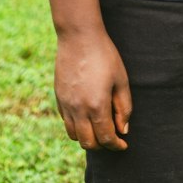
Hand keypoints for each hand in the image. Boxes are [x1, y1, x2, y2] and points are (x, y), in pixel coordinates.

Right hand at [54, 26, 132, 149]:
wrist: (79, 37)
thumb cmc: (104, 55)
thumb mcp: (121, 80)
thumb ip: (124, 107)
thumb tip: (123, 129)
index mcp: (97, 106)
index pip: (106, 138)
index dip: (116, 145)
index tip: (123, 145)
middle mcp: (79, 109)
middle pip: (88, 143)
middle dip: (102, 145)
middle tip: (112, 139)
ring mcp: (66, 104)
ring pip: (74, 135)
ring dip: (87, 138)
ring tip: (99, 129)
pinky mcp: (59, 98)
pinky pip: (66, 121)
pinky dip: (76, 126)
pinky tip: (86, 117)